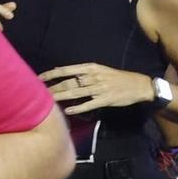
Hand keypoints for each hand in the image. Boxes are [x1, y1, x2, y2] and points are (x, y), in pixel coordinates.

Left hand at [40, 63, 157, 114]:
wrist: (139, 85)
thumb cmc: (117, 77)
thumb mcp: (99, 69)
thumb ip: (81, 72)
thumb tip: (61, 71)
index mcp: (91, 68)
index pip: (67, 70)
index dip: (52, 74)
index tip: (39, 77)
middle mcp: (93, 77)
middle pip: (69, 83)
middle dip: (53, 88)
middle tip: (39, 92)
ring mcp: (99, 89)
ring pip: (76, 93)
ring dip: (61, 97)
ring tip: (48, 101)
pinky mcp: (105, 100)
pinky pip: (89, 104)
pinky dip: (78, 107)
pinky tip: (68, 110)